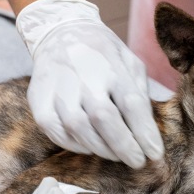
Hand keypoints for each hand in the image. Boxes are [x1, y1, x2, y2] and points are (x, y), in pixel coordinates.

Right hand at [16, 0, 163, 168]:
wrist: (60, 32)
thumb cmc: (102, 53)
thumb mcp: (129, 62)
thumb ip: (139, 92)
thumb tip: (148, 132)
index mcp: (111, 65)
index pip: (132, 104)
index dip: (145, 133)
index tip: (155, 155)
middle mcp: (83, 75)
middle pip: (103, 118)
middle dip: (123, 146)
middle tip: (137, 161)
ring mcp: (57, 88)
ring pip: (77, 128)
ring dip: (101, 148)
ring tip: (115, 154)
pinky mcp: (38, 100)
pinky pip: (55, 132)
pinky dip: (74, 145)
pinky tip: (89, 146)